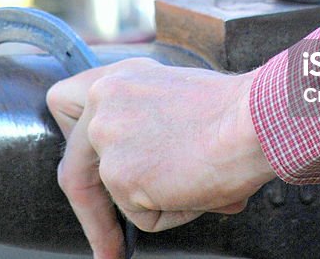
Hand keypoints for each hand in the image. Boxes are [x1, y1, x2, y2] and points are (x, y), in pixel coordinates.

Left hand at [46, 58, 275, 258]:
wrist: (256, 120)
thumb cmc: (237, 111)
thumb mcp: (177, 96)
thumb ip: (143, 119)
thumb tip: (141, 168)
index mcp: (118, 78)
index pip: (64, 104)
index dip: (75, 143)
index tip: (85, 172)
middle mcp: (103, 102)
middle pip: (73, 167)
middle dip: (89, 212)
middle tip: (106, 244)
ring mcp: (106, 137)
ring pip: (116, 197)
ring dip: (155, 203)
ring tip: (197, 180)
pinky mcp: (118, 174)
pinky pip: (141, 217)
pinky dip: (172, 213)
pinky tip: (197, 185)